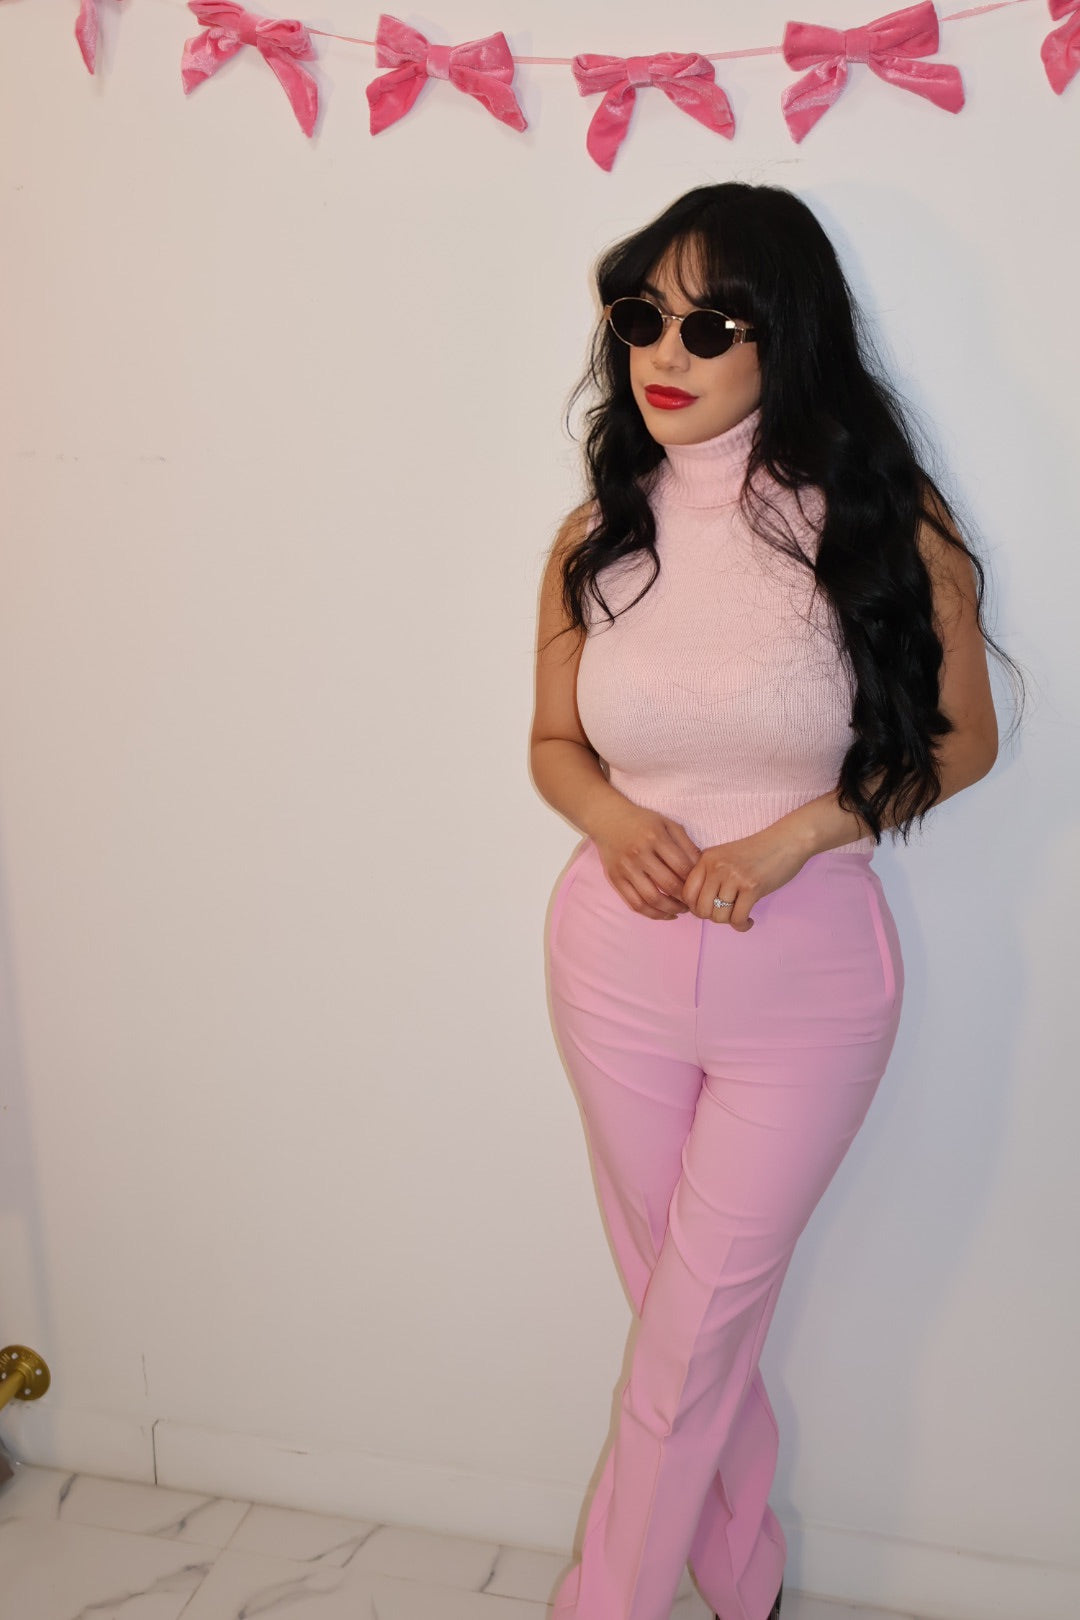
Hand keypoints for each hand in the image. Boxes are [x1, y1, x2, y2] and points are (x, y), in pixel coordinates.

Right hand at [590, 802, 701, 919]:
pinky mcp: (615, 879)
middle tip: (693, 901)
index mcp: (655, 837)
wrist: (607, 819)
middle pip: (668, 885)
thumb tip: (702, 867)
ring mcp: (626, 868)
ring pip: (651, 899)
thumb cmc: (642, 821)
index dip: (695, 880)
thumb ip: (686, 843)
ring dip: (670, 909)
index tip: (701, 886)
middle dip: (685, 898)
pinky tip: (664, 914)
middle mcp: (639, 854)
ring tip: (681, 910)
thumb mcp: (667, 824)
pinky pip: (635, 903)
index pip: (682, 866)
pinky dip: (652, 914)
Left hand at [681, 825, 812, 932]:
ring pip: (719, 916)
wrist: (787, 840)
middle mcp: (716, 867)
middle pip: (700, 909)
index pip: (686, 893)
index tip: (709, 909)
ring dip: (729, 921)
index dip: (695, 908)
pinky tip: (749, 921)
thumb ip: (711, 876)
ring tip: (739, 915)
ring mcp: (734, 877)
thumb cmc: (758, 852)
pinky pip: (738, 918)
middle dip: (712, 918)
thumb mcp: (726, 857)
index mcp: (707, 859)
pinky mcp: (752, 887)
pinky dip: (742, 925)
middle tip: (726, 914)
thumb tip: (699, 907)